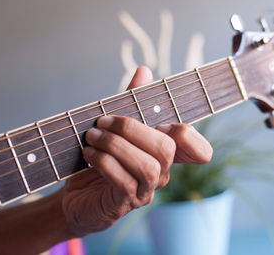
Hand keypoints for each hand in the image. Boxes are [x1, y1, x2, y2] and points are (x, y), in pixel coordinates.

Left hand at [59, 66, 212, 236]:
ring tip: (92, 136)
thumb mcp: (114, 127)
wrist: (75, 196)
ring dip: (116, 145)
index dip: (190, 136)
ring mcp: (145, 191)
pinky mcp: (125, 203)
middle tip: (103, 120)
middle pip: (166, 148)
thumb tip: (144, 71)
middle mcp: (160, 173)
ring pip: (147, 166)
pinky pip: (123, 181)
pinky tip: (89, 153)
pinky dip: (104, 161)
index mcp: (163, 154)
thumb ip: (132, 102)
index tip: (163, 124)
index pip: (199, 150)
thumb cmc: (99, 159)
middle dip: (132, 128)